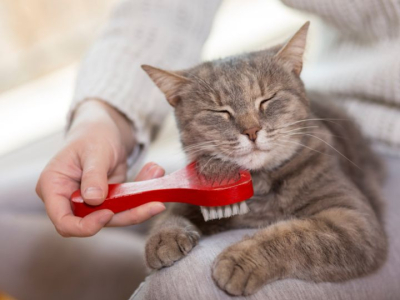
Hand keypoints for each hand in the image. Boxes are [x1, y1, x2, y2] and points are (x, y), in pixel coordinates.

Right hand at [36, 99, 165, 236]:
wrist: (104, 128)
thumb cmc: (92, 134)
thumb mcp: (94, 150)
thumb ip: (93, 175)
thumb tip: (94, 200)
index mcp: (54, 187)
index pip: (63, 221)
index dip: (85, 226)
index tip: (108, 213)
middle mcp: (69, 199)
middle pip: (95, 222)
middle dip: (127, 215)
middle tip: (155, 204)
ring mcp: (90, 203)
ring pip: (115, 217)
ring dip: (141, 204)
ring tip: (157, 176)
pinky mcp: (108, 201)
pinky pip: (126, 205)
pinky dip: (143, 194)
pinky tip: (155, 173)